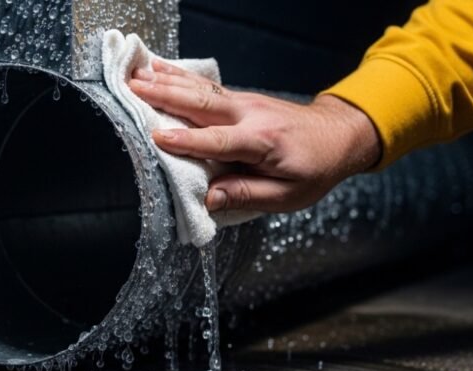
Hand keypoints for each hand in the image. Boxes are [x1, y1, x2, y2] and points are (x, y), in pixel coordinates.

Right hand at [128, 59, 381, 212]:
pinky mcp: (240, 98)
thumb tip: (209, 199)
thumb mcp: (287, 195)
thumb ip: (246, 194)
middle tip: (133, 89)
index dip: (187, 142)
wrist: (339, 136)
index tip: (156, 138)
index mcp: (263, 142)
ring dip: (166, 81)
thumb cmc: (315, 169)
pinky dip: (178, 77)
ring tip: (136, 75)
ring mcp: (244, 101)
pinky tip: (159, 69)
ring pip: (200, 89)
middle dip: (165, 96)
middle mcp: (250, 114)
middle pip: (202, 104)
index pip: (218, 141)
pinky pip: (204, 86)